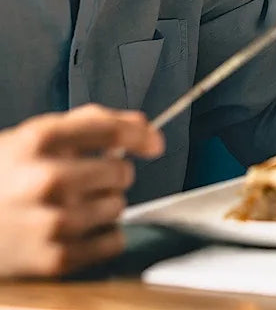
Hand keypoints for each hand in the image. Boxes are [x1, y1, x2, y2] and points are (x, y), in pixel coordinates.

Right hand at [0, 104, 163, 277]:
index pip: (111, 131)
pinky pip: (111, 242)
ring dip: (106, 206)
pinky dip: (105, 237)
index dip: (140, 135)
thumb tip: (144, 127)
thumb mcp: (34, 138)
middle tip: (90, 180)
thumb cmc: (3, 177)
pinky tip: (81, 230)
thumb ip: (90, 123)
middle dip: (113, 175)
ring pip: (117, 207)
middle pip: (120, 172)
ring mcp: (50, 220)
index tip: (153, 143)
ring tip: (76, 206)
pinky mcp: (53, 259)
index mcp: (41, 140)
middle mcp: (46, 178)